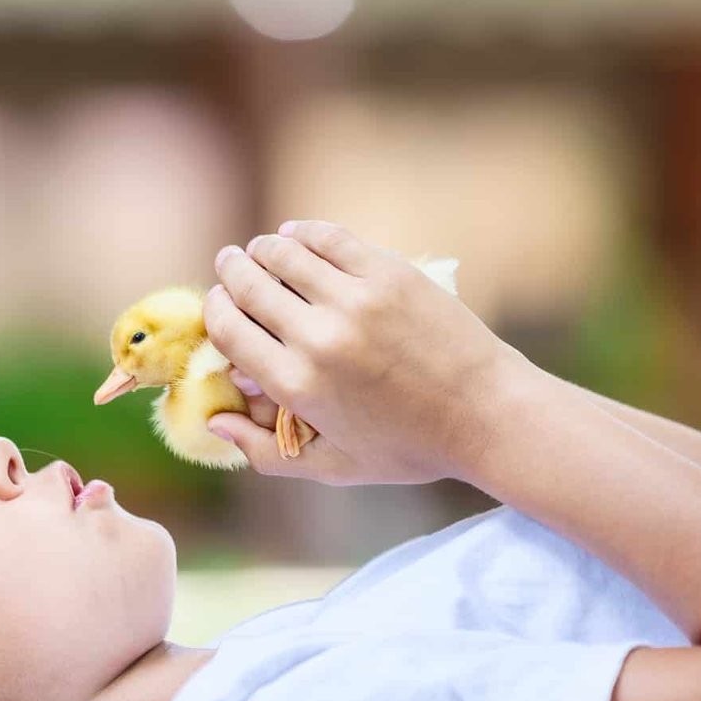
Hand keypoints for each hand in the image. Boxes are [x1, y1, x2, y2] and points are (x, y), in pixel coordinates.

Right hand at [204, 221, 529, 485]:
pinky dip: (303, 233)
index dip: (215, 310)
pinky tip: (295, 235)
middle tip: (228, 263)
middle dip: (231, 272)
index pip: (229, 331)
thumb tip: (215, 423)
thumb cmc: (408, 447)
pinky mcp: (389, 273)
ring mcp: (356, 301)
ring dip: (262, 248)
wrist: (485, 414)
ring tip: (258, 248)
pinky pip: (329, 239)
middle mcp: (319, 339)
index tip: (218, 302)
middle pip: (249, 286)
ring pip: (284, 254)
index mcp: (297, 387)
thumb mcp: (333, 467)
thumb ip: (264, 452)